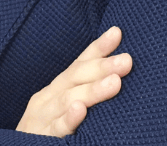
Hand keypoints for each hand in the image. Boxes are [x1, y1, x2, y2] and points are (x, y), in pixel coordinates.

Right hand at [16, 27, 132, 137]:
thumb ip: (82, 95)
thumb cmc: (45, 134)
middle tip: (127, 60)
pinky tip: (80, 110)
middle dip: (102, 67)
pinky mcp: (40, 139)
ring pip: (67, 99)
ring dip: (92, 90)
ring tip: (115, 82)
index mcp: (54, 89)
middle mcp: (47, 98)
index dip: (97, 48)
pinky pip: (55, 129)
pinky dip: (68, 119)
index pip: (77, 64)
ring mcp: (42, 118)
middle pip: (75, 77)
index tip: (117, 32)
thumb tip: (116, 79)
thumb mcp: (63, 111)